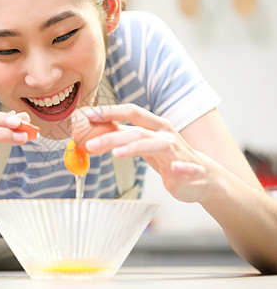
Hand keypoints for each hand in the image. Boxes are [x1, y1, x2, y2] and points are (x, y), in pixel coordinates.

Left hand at [83, 104, 214, 202]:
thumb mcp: (144, 144)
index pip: (131, 112)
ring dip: (137, 147)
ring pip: (158, 145)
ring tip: (117, 153)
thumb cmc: (168, 157)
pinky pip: (187, 167)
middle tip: (90, 144)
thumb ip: (124, 137)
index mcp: (154, 125)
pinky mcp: (190, 170)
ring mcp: (179, 152)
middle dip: (112, 135)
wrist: (202, 176)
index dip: (110, 112)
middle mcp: (166, 135)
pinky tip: (175, 169)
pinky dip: (182, 167)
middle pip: (137, 131)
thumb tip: (95, 132)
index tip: (88, 115)